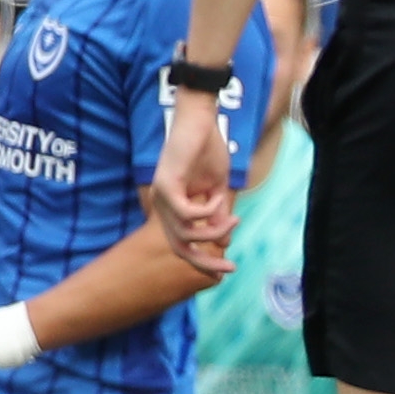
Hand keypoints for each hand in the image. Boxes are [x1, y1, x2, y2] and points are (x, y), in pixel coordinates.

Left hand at [150, 94, 236, 276]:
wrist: (200, 121)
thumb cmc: (206, 152)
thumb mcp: (218, 189)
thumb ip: (219, 215)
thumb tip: (223, 243)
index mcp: (173, 209)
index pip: (182, 245)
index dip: (201, 262)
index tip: (224, 272)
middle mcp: (162, 206)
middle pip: (179, 247)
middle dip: (204, 262)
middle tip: (229, 269)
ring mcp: (161, 196)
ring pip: (185, 232)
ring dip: (214, 230)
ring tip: (233, 217)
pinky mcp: (166, 184)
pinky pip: (186, 213)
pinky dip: (208, 211)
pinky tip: (219, 198)